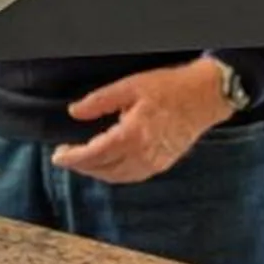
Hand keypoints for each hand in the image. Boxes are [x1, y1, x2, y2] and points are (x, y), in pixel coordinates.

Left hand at [48, 60, 233, 185]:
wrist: (205, 96)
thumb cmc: (169, 88)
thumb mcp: (129, 86)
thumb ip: (99, 102)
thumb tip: (75, 112)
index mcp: (131, 135)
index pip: (93, 155)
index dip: (72, 158)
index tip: (57, 157)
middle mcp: (142, 155)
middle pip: (102, 169)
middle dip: (81, 165)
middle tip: (66, 156)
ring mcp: (154, 163)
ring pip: (116, 177)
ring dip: (97, 171)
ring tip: (83, 160)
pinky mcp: (162, 164)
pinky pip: (132, 176)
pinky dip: (115, 173)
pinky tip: (108, 164)